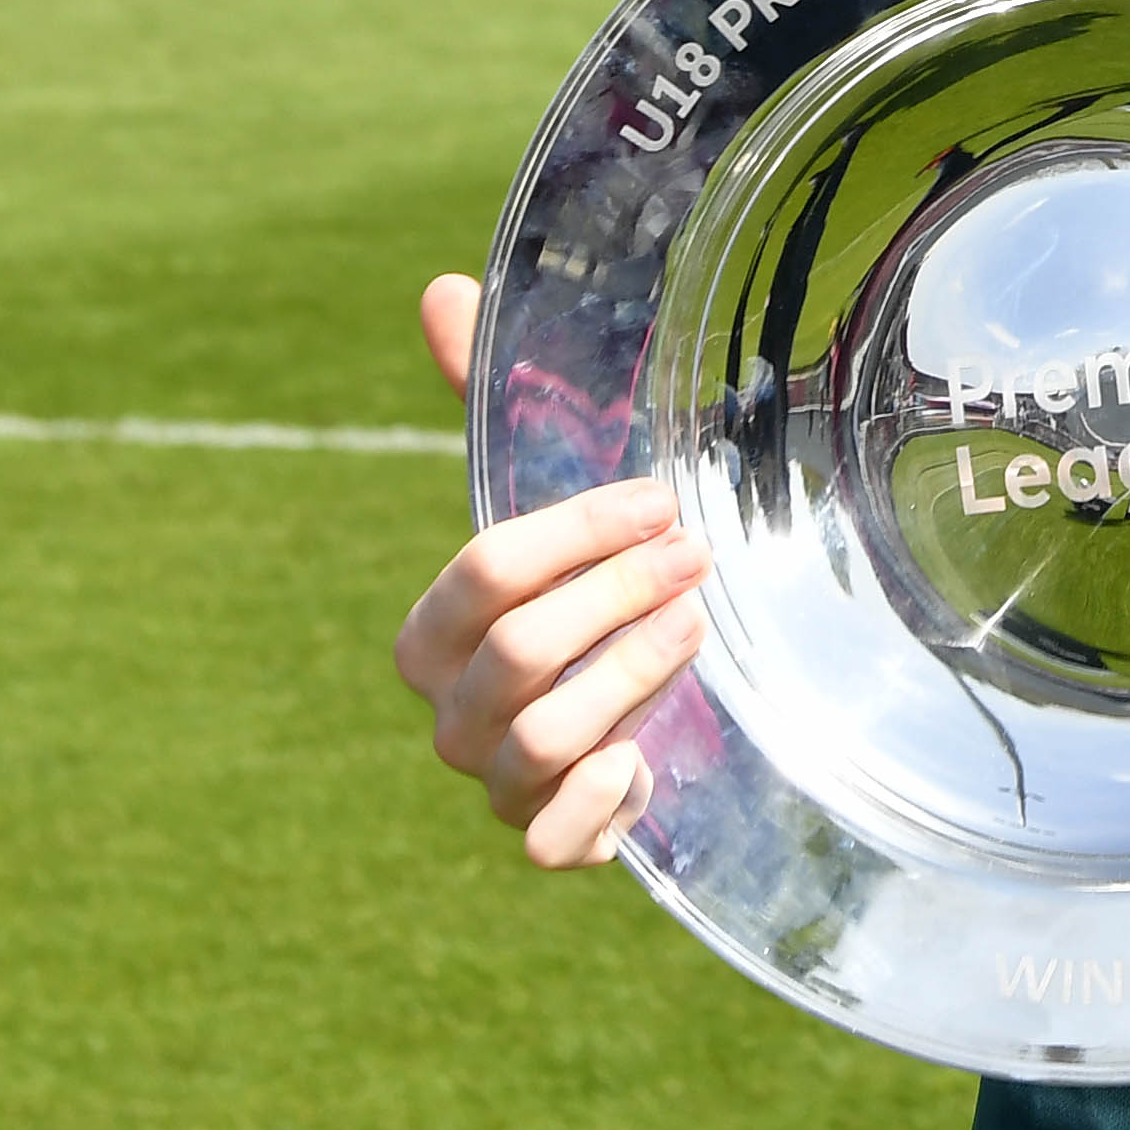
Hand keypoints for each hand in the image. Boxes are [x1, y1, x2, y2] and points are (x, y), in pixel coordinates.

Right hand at [390, 273, 708, 867]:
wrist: (642, 713)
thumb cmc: (585, 588)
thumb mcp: (550, 494)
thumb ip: (490, 399)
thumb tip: (441, 287)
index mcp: (431, 632)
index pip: (485, 573)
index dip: (582, 531)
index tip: (662, 499)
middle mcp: (450, 715)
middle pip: (520, 652)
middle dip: (621, 593)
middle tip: (698, 557)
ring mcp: (495, 785)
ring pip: (543, 736)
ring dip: (630, 674)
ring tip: (696, 626)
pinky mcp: (549, 842)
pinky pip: (552, 841)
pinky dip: (606, 798)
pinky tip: (655, 755)